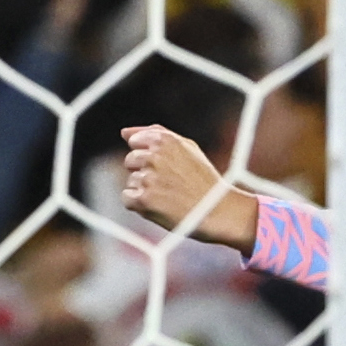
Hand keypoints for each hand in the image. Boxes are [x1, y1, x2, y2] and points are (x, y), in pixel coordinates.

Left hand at [117, 125, 256, 249]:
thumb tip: (124, 133)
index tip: (167, 166)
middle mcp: (154, 156)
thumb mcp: (188, 148)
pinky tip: (161, 206)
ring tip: (170, 196)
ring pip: (131, 181)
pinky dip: (140, 205)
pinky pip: (127, 199)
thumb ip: (155, 134)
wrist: (221, 212)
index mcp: (163, 140)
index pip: (135, 142)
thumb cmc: (205, 181)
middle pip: (130, 161)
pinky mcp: (144, 200)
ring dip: (146, 190)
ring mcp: (148, 178)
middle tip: (172, 184)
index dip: (149, 156)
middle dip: (145, 172)